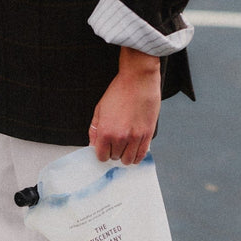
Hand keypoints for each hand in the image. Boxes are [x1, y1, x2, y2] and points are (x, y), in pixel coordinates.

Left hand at [88, 47, 160, 164]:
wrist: (138, 80)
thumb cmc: (119, 91)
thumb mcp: (100, 109)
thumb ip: (94, 130)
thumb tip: (93, 144)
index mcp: (105, 131)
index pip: (101, 156)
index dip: (102, 153)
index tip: (105, 149)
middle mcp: (120, 137)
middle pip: (114, 158)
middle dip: (113, 152)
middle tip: (115, 143)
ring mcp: (135, 137)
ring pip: (128, 160)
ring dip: (125, 156)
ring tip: (125, 147)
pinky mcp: (147, 135)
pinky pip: (141, 155)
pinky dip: (136, 156)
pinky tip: (134, 150)